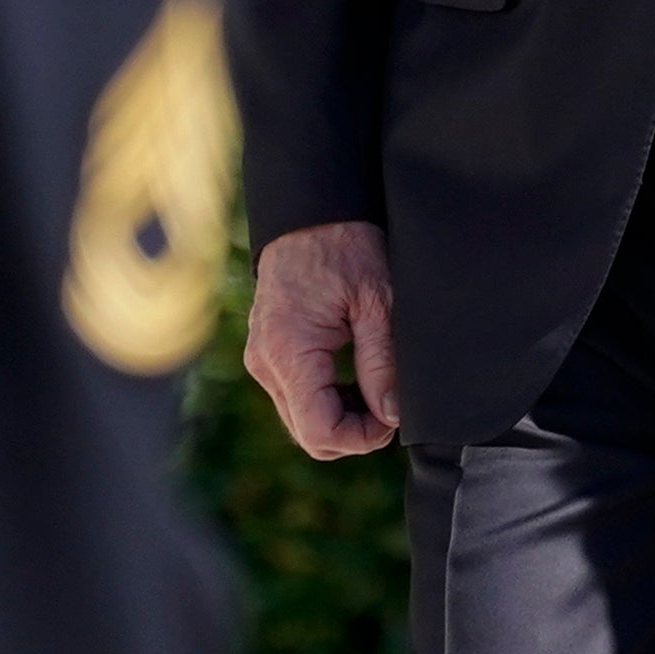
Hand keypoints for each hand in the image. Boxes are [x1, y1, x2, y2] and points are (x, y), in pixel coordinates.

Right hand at [242, 220, 401, 458]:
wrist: (310, 215)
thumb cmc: (346, 248)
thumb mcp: (378, 303)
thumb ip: (383, 363)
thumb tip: (391, 415)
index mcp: (289, 352)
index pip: (320, 431)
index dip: (362, 439)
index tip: (392, 418)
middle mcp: (266, 363)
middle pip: (309, 435)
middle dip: (355, 431)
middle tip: (390, 404)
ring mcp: (262, 360)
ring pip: (301, 421)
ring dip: (342, 418)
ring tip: (376, 387)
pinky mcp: (267, 355)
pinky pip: (296, 398)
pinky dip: (327, 401)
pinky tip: (355, 379)